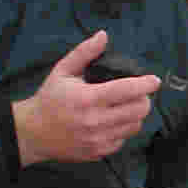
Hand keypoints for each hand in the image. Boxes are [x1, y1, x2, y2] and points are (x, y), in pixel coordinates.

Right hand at [12, 30, 160, 166]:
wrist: (33, 132)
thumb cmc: (50, 99)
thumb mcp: (63, 71)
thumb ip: (84, 52)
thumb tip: (103, 36)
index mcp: (88, 98)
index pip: (126, 90)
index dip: (145, 84)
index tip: (154, 80)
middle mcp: (95, 121)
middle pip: (138, 110)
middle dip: (144, 98)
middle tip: (139, 93)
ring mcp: (98, 139)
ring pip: (135, 126)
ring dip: (136, 114)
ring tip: (127, 106)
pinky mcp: (99, 152)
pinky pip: (124, 139)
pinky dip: (124, 129)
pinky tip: (114, 121)